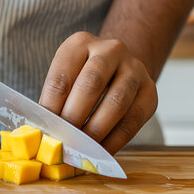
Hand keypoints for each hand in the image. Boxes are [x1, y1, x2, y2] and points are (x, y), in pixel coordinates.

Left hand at [39, 32, 157, 153]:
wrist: (117, 65)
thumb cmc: (81, 75)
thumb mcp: (64, 75)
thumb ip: (54, 99)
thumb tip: (43, 133)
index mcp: (79, 43)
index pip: (61, 77)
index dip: (51, 107)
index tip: (45, 129)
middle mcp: (110, 50)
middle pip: (91, 84)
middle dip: (75, 116)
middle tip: (64, 139)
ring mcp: (134, 68)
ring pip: (116, 101)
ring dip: (96, 129)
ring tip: (82, 147)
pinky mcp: (150, 90)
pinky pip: (134, 119)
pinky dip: (115, 139)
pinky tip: (100, 150)